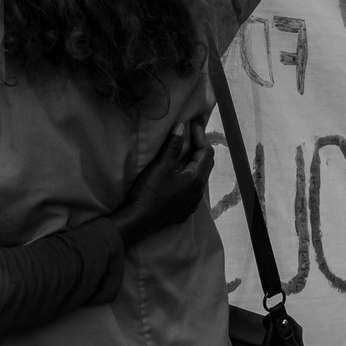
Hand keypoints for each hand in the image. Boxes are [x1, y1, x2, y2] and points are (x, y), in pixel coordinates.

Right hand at [112, 119, 213, 246]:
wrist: (139, 221)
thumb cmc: (150, 192)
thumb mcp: (161, 166)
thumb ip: (173, 146)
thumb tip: (181, 128)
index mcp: (196, 178)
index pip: (206, 152)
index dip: (201, 136)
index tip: (193, 124)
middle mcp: (199, 192)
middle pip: (206, 165)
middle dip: (201, 148)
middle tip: (192, 136)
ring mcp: (192, 204)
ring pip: (199, 179)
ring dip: (195, 164)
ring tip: (186, 154)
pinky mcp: (184, 212)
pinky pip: (192, 192)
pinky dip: (189, 179)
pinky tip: (180, 178)